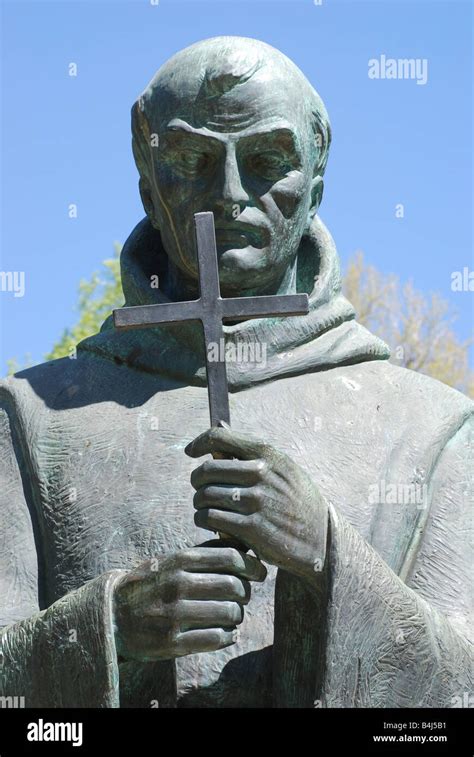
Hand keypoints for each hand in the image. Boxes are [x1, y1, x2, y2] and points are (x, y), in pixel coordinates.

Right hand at [113, 544, 266, 661]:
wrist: (112, 614)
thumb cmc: (151, 584)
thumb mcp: (172, 561)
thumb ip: (204, 553)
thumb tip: (241, 544)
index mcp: (179, 561)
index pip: (229, 557)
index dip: (252, 565)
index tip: (260, 572)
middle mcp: (177, 585)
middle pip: (233, 585)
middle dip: (246, 592)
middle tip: (244, 596)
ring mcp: (173, 615)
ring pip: (229, 613)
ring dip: (238, 616)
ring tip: (233, 615)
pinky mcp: (171, 643)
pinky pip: (215, 639)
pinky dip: (228, 636)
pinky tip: (226, 633)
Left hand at [186, 425, 328, 582]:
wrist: (320, 537)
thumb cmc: (296, 499)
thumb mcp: (283, 467)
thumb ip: (252, 452)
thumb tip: (219, 429)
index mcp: (267, 453)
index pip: (219, 437)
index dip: (199, 443)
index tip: (191, 452)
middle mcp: (260, 473)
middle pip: (206, 470)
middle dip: (197, 480)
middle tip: (200, 488)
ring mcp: (255, 501)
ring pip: (204, 496)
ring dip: (199, 503)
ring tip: (205, 507)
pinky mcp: (251, 527)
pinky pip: (209, 518)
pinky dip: (203, 520)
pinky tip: (210, 522)